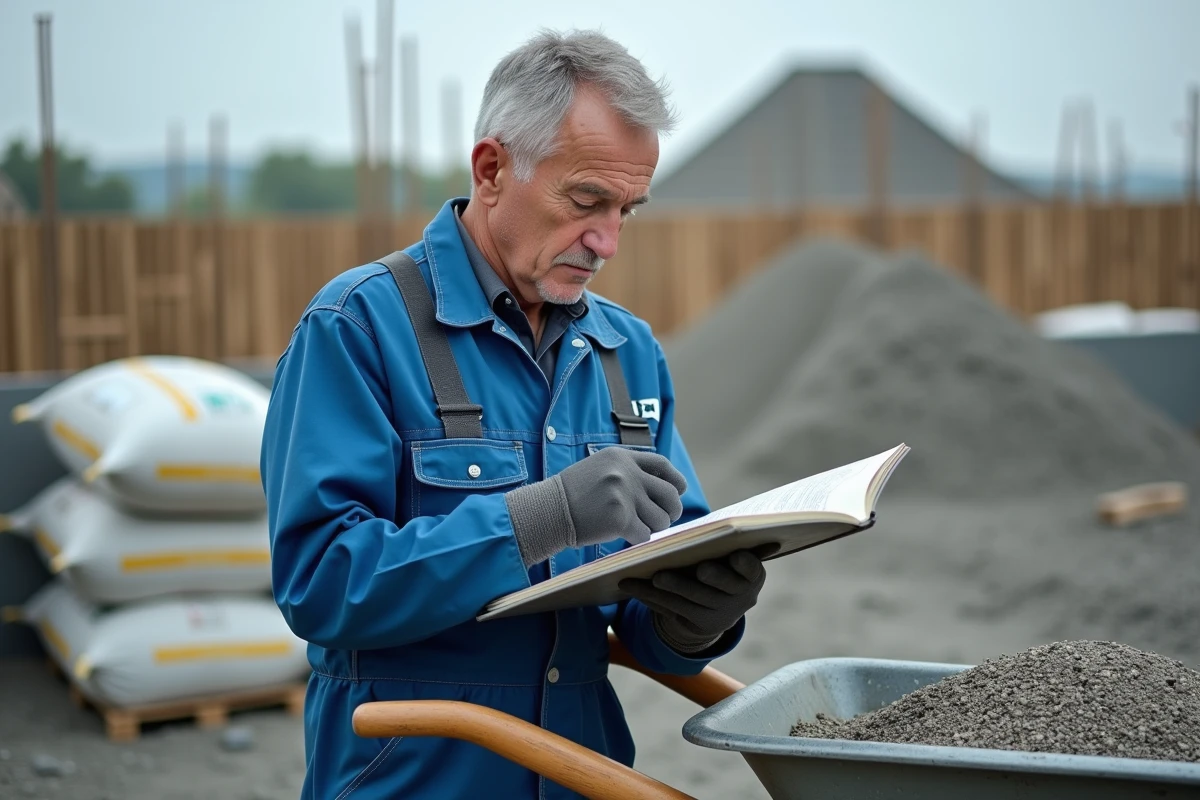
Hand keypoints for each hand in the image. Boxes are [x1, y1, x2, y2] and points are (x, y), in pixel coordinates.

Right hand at [559, 447, 687, 546]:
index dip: (676, 481)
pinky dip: (638, 539)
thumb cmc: (572, 494)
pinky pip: (646, 535)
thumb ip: (628, 472)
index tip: (678, 492)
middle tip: (663, 519)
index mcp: (622, 457)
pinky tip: (624, 536)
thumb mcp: (599, 468)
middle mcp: (627, 473)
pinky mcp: (621, 519)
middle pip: (670, 494)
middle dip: (672, 510)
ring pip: (661, 519)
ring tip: (637, 527)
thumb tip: (662, 489)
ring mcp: (625, 495)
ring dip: (654, 528)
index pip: (662, 465)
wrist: (547, 510)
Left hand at [618, 549, 772, 652]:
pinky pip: (670, 609)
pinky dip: (649, 596)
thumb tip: (706, 525)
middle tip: (697, 569)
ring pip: (691, 600)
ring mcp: (719, 614)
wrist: (717, 606)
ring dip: (670, 588)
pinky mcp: (696, 626)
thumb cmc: (720, 564)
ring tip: (655, 576)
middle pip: (721, 586)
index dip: (746, 564)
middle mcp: (740, 598)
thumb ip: (721, 542)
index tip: (736, 555)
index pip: (752, 569)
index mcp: (751, 575)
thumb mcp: (726, 554)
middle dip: (709, 577)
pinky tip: (630, 585)